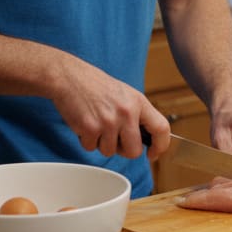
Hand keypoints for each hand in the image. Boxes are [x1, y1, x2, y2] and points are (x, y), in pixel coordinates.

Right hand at [49, 55, 169, 160]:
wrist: (70, 77)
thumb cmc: (96, 86)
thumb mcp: (125, 94)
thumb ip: (137, 115)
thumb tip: (146, 138)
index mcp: (138, 102)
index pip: (161, 128)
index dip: (160, 146)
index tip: (153, 153)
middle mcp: (126, 112)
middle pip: (134, 151)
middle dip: (123, 150)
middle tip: (114, 138)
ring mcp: (109, 121)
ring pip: (110, 152)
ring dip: (102, 143)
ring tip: (97, 124)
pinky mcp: (90, 128)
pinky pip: (91, 148)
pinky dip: (87, 140)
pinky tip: (85, 123)